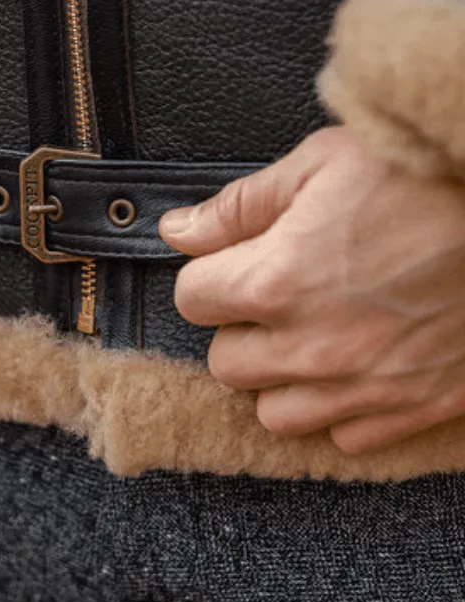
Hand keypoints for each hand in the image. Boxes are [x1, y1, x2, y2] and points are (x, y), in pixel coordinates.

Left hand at [158, 126, 464, 453]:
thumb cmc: (423, 178)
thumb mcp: (322, 163)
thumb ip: (240, 205)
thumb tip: (178, 230)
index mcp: (278, 280)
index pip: (191, 299)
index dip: (208, 275)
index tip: (233, 262)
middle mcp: (313, 347)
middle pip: (227, 362)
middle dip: (239, 327)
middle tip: (275, 293)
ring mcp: (365, 386)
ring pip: (276, 414)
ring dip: (280, 376)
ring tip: (310, 333)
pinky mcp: (415, 407)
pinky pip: (346, 437)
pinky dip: (340, 408)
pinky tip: (358, 363)